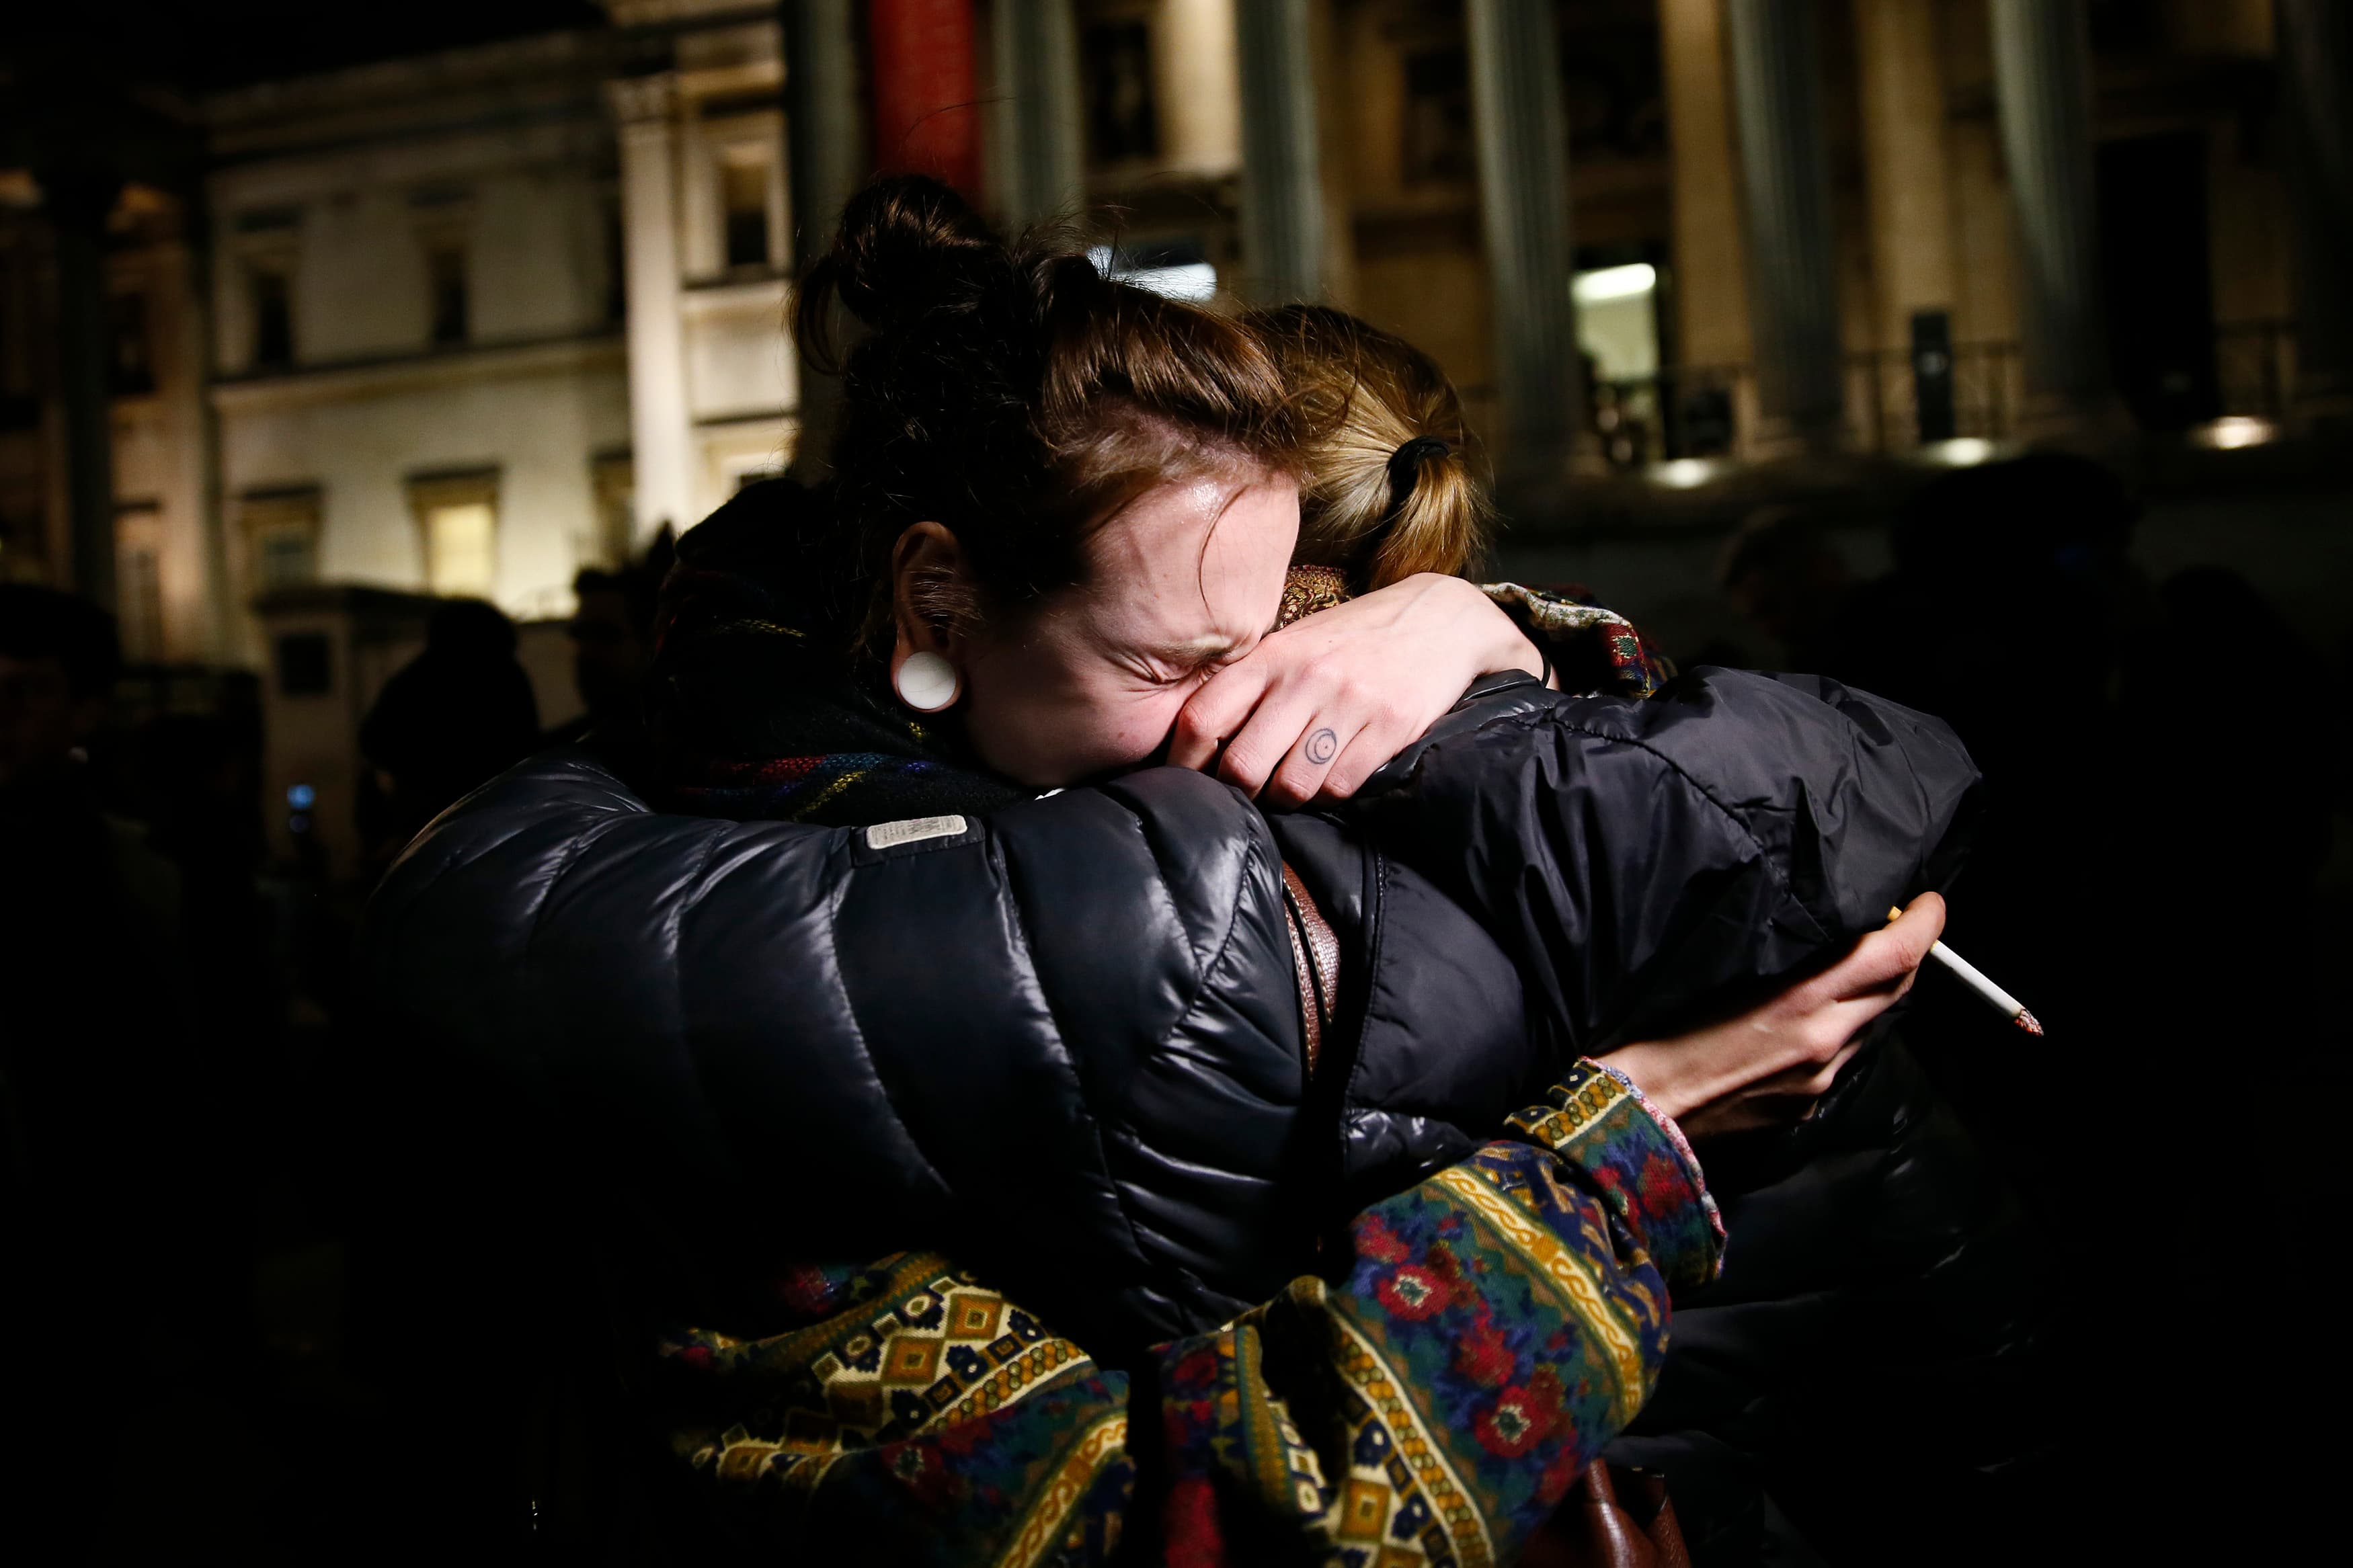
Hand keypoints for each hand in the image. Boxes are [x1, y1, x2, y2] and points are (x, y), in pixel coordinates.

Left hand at [1167, 574, 1540, 806]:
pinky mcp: (1390, 726)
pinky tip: (1335, 774)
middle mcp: (1304, 678)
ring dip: (1289, 797)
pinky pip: (1340, 785)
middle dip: (1240, 792)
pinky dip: (1331, 792)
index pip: (1202, 717)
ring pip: (1293, 785)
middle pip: (1243, 765)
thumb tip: (1201, 742)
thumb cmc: (1354, 639)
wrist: (1440, 618)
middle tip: (1249, 793)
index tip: (1188, 779)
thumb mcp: (1295, 645)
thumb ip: (1252, 684)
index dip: (1184, 760)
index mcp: (1271, 656)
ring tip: (1295, 784)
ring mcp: (1349, 702)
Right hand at [1603, 895, 1946, 1136]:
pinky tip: (1807, 1025)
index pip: (1892, 956)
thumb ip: (1783, 957)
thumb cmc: (1659, 1033)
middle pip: (1898, 989)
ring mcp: (1820, 1080)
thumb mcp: (1719, 975)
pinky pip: (1842, 1059)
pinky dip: (1839, 1033)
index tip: (1927, 902)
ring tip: (1847, 972)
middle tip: (1900, 925)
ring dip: (1871, 995)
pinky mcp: (1806, 1106)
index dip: (1924, 924)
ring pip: (1870, 1025)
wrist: (1640, 1111)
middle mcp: (1824, 1043)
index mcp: (1801, 1002)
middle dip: (1907, 953)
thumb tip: (1819, 936)